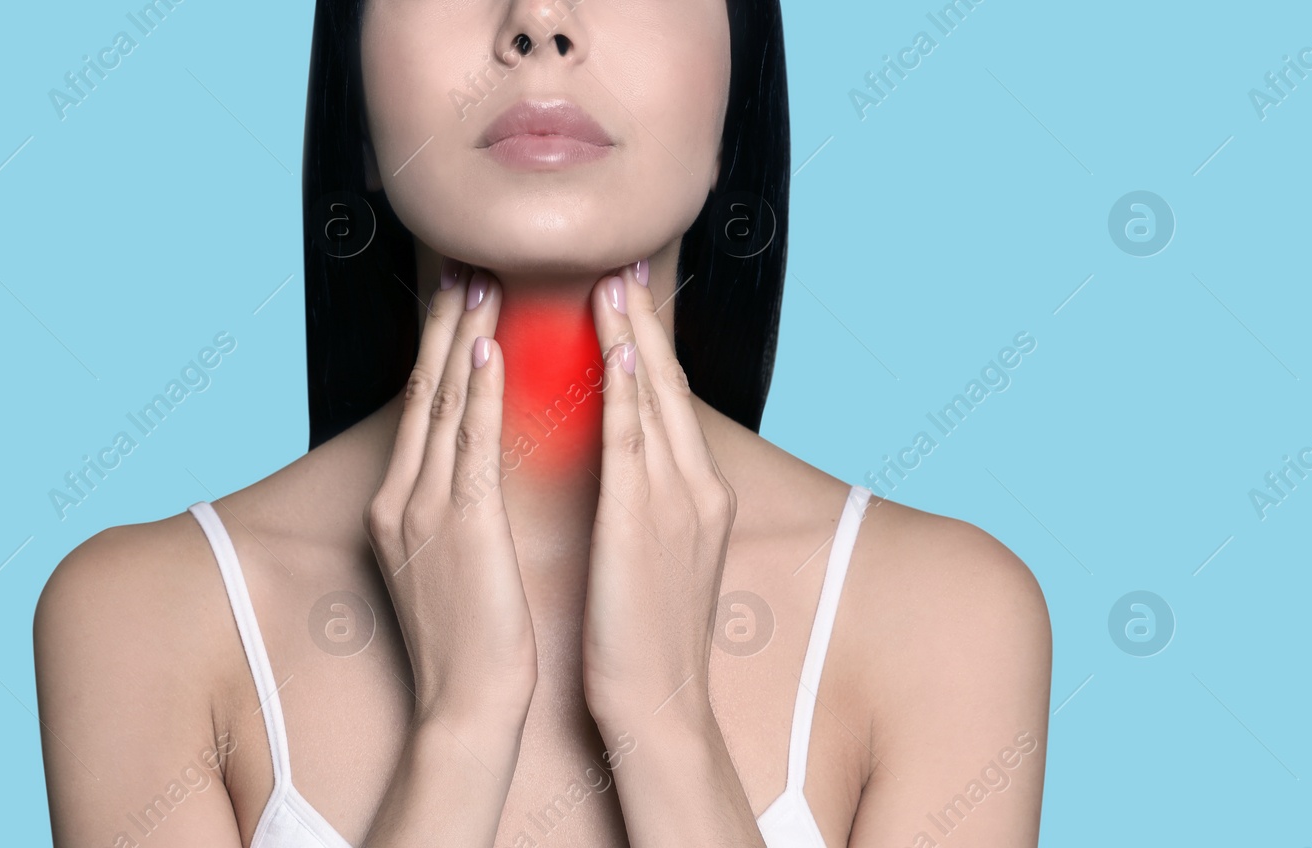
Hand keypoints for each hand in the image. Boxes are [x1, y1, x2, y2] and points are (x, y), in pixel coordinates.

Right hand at [364, 260, 536, 728]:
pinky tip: (486, 349)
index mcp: (397, 507)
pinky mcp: (461, 525)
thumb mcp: (446, 564)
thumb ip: (449, 511)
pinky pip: (468, 443)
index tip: (456, 305)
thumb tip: (469, 472)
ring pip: (440, 404)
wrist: (466, 705)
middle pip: (421, 393)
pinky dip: (475, 391)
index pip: (419, 412)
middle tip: (462, 267)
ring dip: (459, 337)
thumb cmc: (470, 641)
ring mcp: (425, 509)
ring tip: (477, 283)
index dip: (436, 352)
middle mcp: (401, 498)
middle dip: (441, 327)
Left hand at [579, 262, 738, 727]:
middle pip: (670, 387)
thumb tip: (623, 471)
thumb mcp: (657, 558)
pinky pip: (635, 444)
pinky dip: (631, 394)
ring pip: (655, 402)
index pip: (669, 404)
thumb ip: (647, 505)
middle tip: (623, 264)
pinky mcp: (646, 524)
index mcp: (698, 495)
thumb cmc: (645, 639)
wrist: (659, 705)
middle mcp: (697, 488)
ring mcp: (677, 503)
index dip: (649, 347)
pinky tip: (620, 352)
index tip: (627, 299)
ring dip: (634, 338)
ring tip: (613, 282)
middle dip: (646, 323)